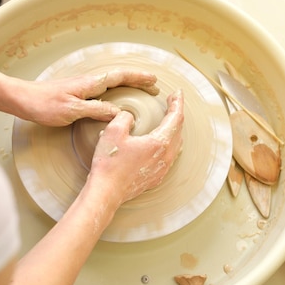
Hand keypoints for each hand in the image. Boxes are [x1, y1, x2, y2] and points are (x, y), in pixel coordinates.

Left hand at [7, 69, 159, 125]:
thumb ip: (96, 110)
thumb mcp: (72, 111)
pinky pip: (103, 91)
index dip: (138, 78)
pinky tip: (116, 100)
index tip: (154, 81)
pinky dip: (116, 92)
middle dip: (138, 80)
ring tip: (141, 91)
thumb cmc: (44, 105)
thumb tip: (120, 113)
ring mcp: (83, 88)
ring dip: (128, 85)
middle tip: (154, 86)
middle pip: (119, 78)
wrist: (22, 100)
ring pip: (112, 83)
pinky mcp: (76, 94)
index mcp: (90, 84)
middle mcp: (88, 83)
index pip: (120, 76)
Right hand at [83, 89, 184, 208]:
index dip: (177, 103)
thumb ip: (125, 117)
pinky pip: (169, 156)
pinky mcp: (156, 177)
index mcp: (159, 143)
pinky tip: (161, 142)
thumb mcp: (113, 131)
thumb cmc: (109, 164)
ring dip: (173, 129)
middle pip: (178, 130)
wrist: (106, 192)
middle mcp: (165, 157)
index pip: (175, 118)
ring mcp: (162, 169)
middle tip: (173, 102)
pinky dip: (169, 143)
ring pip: (175, 144)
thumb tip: (129, 117)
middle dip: (176, 114)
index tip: (177, 93)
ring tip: (168, 119)